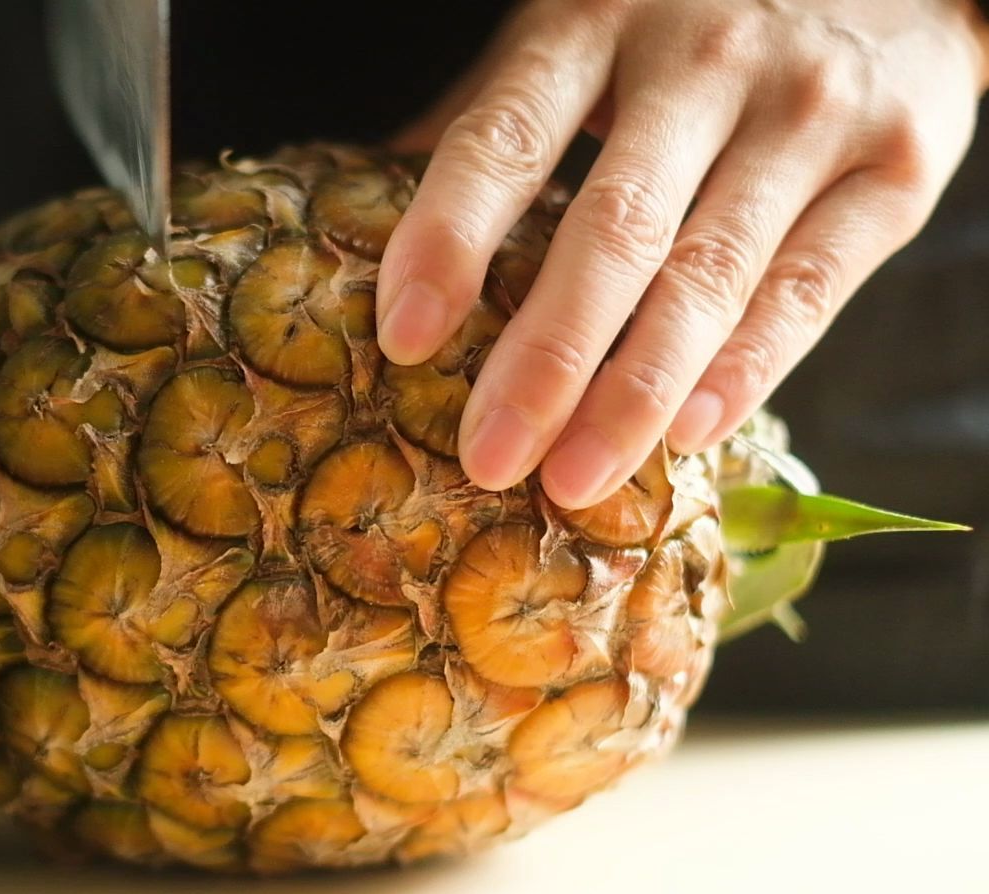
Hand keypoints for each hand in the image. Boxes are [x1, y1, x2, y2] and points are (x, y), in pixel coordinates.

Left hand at [376, 0, 988, 507]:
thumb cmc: (692, 14)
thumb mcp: (582, 29)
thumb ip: (495, 118)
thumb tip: (362, 217)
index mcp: (594, 19)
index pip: (505, 137)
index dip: (449, 238)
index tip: (404, 337)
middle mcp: (703, 59)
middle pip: (611, 228)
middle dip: (544, 357)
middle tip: (488, 457)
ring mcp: (808, 109)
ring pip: (710, 275)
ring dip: (634, 392)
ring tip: (572, 479)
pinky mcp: (898, 162)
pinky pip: (811, 286)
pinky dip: (748, 369)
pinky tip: (687, 435)